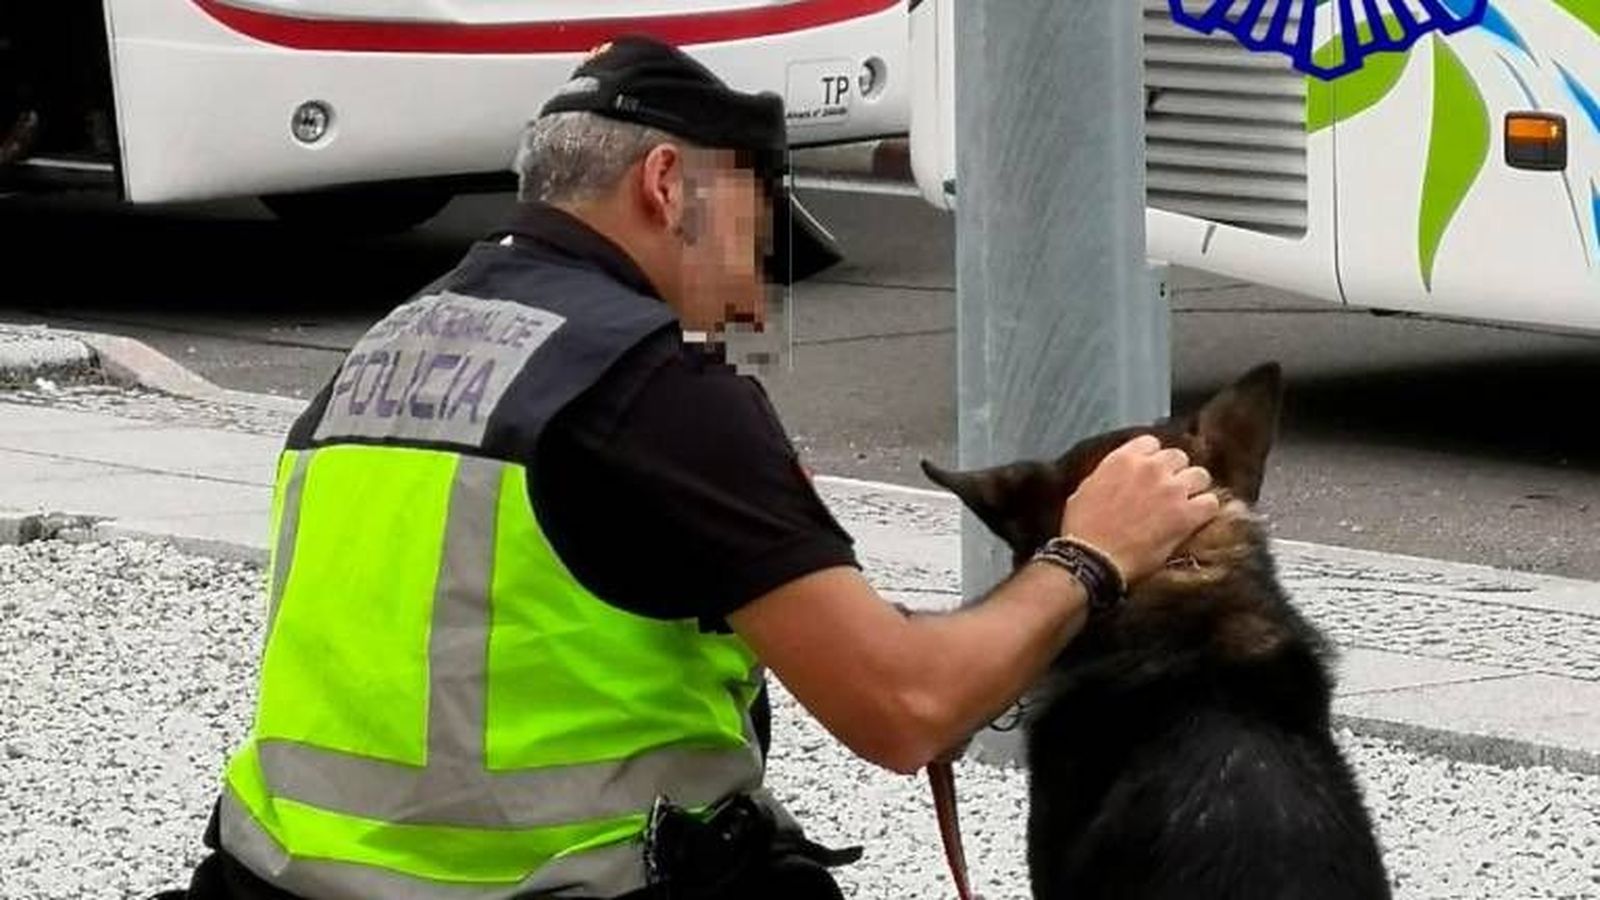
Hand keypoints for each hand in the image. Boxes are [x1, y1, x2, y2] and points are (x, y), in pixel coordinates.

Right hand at [1060, 435, 1219, 583]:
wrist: (1094, 557)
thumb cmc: (1082, 527)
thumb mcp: (1086, 489)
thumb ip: (1108, 475)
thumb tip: (1117, 477)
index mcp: (1124, 459)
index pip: (1151, 443)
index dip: (1152, 458)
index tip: (1150, 472)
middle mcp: (1151, 468)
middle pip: (1179, 457)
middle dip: (1175, 472)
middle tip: (1169, 491)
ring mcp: (1172, 490)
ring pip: (1200, 476)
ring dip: (1194, 489)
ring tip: (1186, 504)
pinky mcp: (1186, 515)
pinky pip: (1211, 503)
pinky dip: (1205, 511)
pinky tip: (1195, 520)